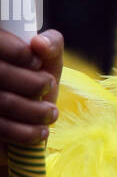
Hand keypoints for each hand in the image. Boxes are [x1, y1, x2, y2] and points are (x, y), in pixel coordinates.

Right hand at [0, 29, 63, 161]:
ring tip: (51, 113)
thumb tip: (39, 43)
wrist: (26, 124)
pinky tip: (41, 131)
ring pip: (5, 102)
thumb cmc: (35, 88)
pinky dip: (28, 132)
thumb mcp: (47, 64)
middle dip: (35, 83)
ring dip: (37, 110)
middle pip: (2, 73)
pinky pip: (3, 128)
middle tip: (49, 87)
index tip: (37, 62)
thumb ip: (51, 46)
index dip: (18, 51)